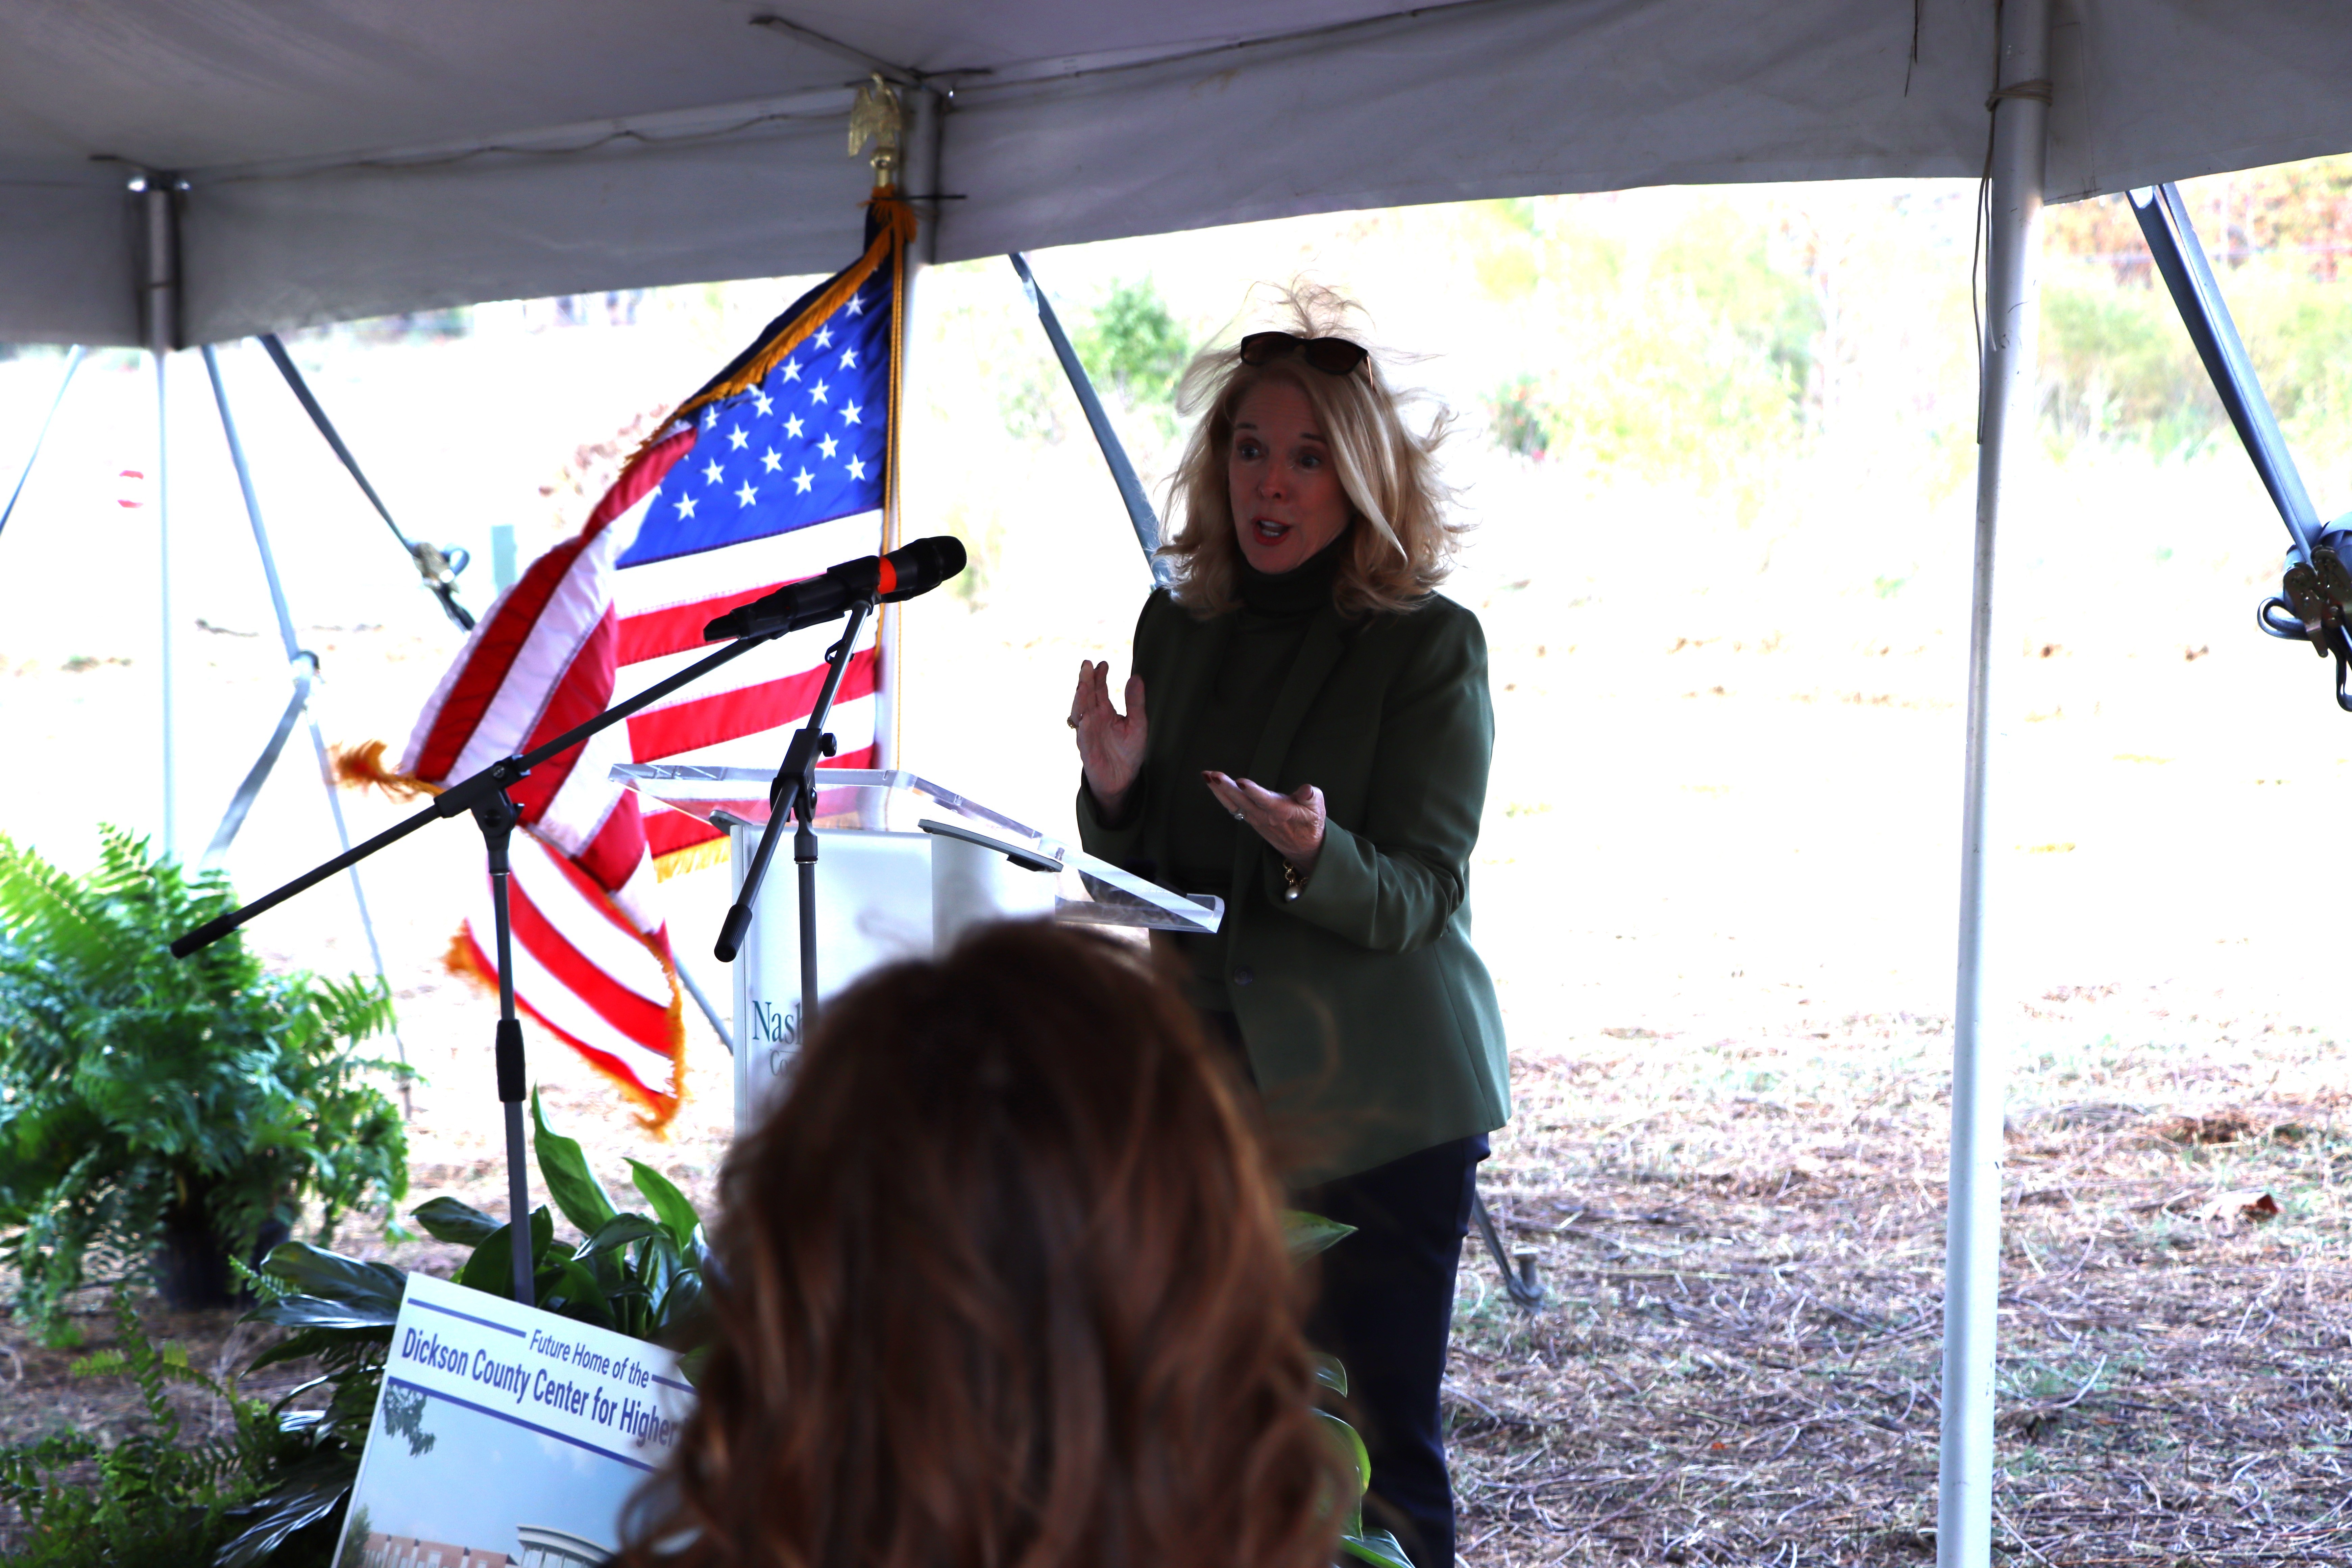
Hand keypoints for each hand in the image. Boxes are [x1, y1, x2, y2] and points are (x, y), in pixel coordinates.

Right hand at [1071, 660, 1147, 813]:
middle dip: (1085, 680)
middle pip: (1086, 696)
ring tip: (1082, 684)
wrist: (1123, 779)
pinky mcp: (1086, 750)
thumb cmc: (1129, 751)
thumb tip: (1136, 677)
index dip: (1099, 676)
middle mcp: (1093, 719)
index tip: (1103, 663)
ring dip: (1080, 698)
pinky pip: (1082, 736)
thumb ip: (1135, 702)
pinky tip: (1084, 716)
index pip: (1099, 689)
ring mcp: (1087, 733)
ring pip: (1080, 712)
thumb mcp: (1138, 724)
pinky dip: (1082, 726)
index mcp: (1105, 711)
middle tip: (1087, 664)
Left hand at [1203, 771, 1325, 874]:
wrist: (1304, 848)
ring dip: (1219, 791)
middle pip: (1243, 802)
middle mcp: (1265, 817)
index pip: (1265, 801)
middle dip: (1227, 788)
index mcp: (1282, 811)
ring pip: (1234, 805)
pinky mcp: (1251, 820)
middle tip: (1215, 775)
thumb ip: (1311, 796)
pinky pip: (1233, 808)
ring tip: (1207, 776)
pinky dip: (1222, 797)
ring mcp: (1255, 819)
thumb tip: (1306, 789)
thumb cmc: (1311, 823)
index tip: (1242, 782)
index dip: (1254, 792)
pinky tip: (1214, 786)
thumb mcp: (1317, 808)